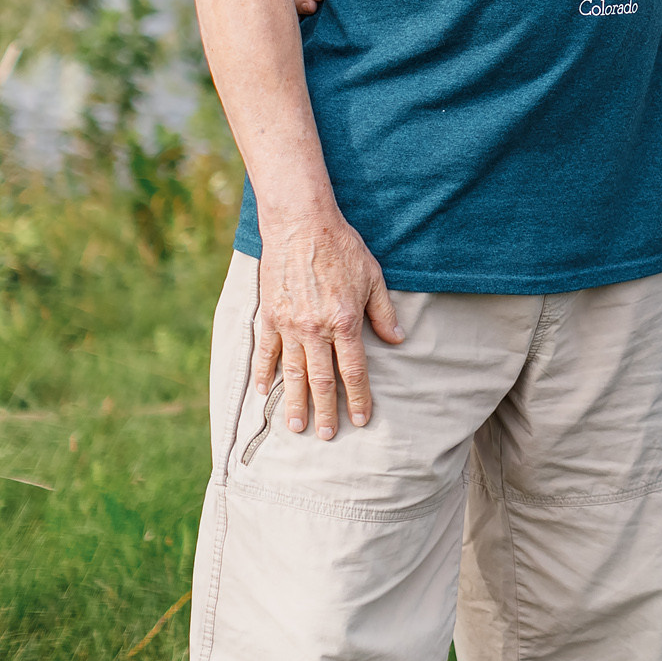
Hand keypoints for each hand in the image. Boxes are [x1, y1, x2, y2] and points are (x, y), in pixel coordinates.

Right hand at [254, 215, 402, 439]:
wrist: (301, 225)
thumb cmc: (342, 248)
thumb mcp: (373, 278)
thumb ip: (383, 313)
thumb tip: (398, 340)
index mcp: (344, 322)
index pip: (354, 370)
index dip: (359, 398)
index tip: (361, 419)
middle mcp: (315, 329)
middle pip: (322, 380)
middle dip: (326, 411)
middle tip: (327, 435)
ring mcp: (289, 325)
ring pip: (293, 372)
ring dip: (294, 402)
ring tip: (296, 427)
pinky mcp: (269, 316)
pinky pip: (266, 351)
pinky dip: (264, 372)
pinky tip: (263, 391)